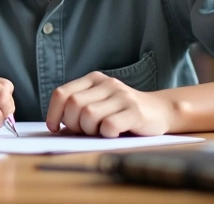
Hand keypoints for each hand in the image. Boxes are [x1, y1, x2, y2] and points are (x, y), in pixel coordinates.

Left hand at [46, 71, 175, 137]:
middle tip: (83, 132)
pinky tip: (113, 134)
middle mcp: (107, 84)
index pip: (62, 93)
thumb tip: (55, 126)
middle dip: (72, 124)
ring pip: (89, 114)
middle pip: (74, 104)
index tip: (54, 128)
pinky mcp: (135, 111)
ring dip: (89, 130)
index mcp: (93, 79)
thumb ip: (79, 109)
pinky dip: (106, 134)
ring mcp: (122, 96)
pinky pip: (109, 125)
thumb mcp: (99, 103)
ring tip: (99, 132)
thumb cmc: (122, 112)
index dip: (53, 113)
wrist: (160, 111)